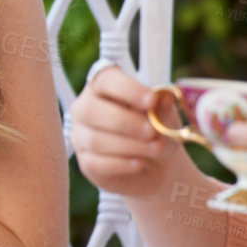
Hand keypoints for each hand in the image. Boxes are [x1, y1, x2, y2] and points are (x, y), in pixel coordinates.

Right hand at [69, 65, 174, 199]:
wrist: (156, 166)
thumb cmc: (156, 131)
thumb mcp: (165, 117)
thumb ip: (162, 108)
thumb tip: (165, 97)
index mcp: (103, 86)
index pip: (105, 80)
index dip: (127, 89)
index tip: (151, 100)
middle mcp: (85, 107)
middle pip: (91, 109)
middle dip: (126, 122)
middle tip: (152, 131)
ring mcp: (81, 135)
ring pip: (94, 139)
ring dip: (130, 145)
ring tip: (155, 149)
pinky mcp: (85, 162)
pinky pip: (96, 163)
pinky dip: (122, 164)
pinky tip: (139, 163)